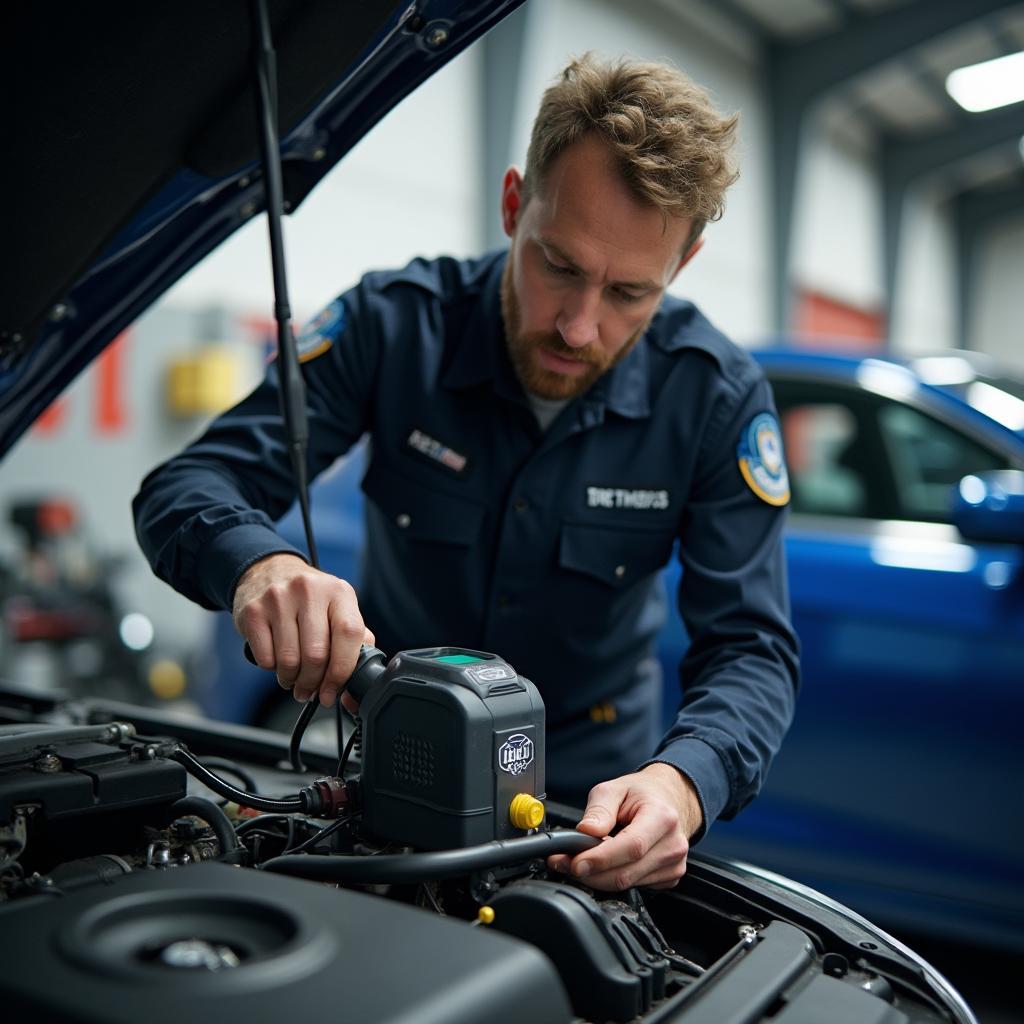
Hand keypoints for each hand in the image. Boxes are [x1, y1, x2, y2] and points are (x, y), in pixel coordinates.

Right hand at [232, 553, 374, 707]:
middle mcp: (309, 590)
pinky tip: (277, 661)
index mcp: (339, 592)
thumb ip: (354, 646)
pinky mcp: (253, 611)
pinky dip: (272, 669)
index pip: (349, 634)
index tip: (333, 690)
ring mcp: (278, 598)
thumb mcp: (338, 611)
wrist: (270, 571)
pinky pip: (265, 658)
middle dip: (314, 682)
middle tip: (310, 691)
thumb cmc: (311, 601)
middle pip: (316, 654)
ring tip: (294, 678)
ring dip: (292, 680)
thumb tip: (353, 694)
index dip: (342, 670)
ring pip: (289, 660)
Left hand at [547, 762, 702, 889]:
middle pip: (627, 873)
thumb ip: (599, 810)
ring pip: (628, 884)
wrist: (669, 799)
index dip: (601, 859)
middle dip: (591, 873)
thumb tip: (585, 831)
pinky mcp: (669, 878)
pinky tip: (606, 865)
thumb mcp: (614, 789)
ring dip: (599, 878)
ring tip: (582, 861)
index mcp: (662, 817)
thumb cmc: (642, 793)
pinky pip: (635, 887)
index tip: (576, 862)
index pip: (631, 847)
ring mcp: (674, 864)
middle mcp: (672, 844)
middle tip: (566, 863)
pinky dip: (614, 880)